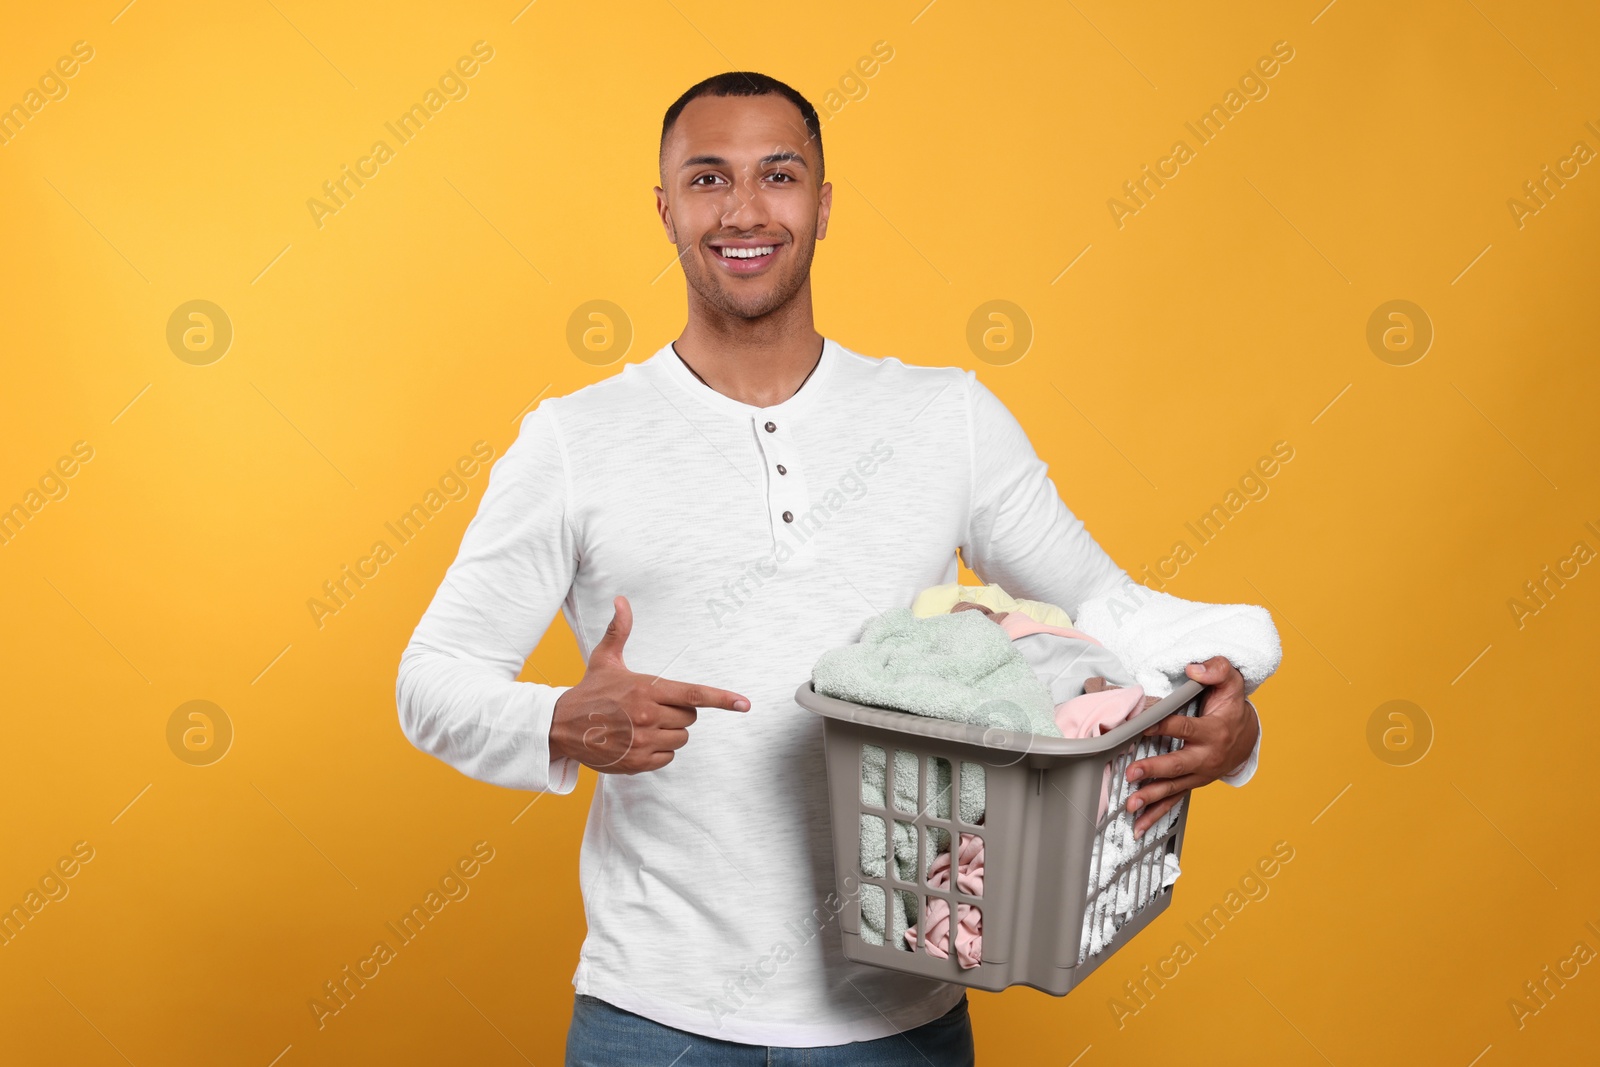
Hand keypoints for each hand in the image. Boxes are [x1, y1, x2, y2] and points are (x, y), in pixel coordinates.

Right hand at [550, 595, 750, 773]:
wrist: (560, 726)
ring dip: (669, 733)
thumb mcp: (605, 659)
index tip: (744, 703)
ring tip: (642, 725)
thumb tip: (621, 600)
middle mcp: (648, 717)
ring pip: (680, 739)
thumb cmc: (590, 691)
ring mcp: (644, 742)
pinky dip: (658, 752)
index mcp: (647, 689)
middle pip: (689, 718)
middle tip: (652, 708)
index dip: (722, 699)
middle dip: (677, 712)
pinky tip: (638, 741)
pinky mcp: (638, 763)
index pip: (694, 694)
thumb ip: (619, 630)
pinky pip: (668, 758)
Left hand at [1122, 657, 1258, 837]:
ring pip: (1174, 787)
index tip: (1140, 723)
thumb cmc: (1231, 705)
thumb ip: (1217, 669)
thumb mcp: (1231, 682)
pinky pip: (1174, 800)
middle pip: (1178, 763)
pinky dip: (1156, 815)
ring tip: (1131, 804)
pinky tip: (1138, 826)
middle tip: (1132, 772)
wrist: (1247, 734)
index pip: (1184, 727)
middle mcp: (1207, 756)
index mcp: (1213, 731)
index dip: (1162, 724)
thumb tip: (1194, 668)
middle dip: (1154, 769)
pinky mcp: (1193, 783)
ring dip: (1151, 797)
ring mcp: (1200, 773)